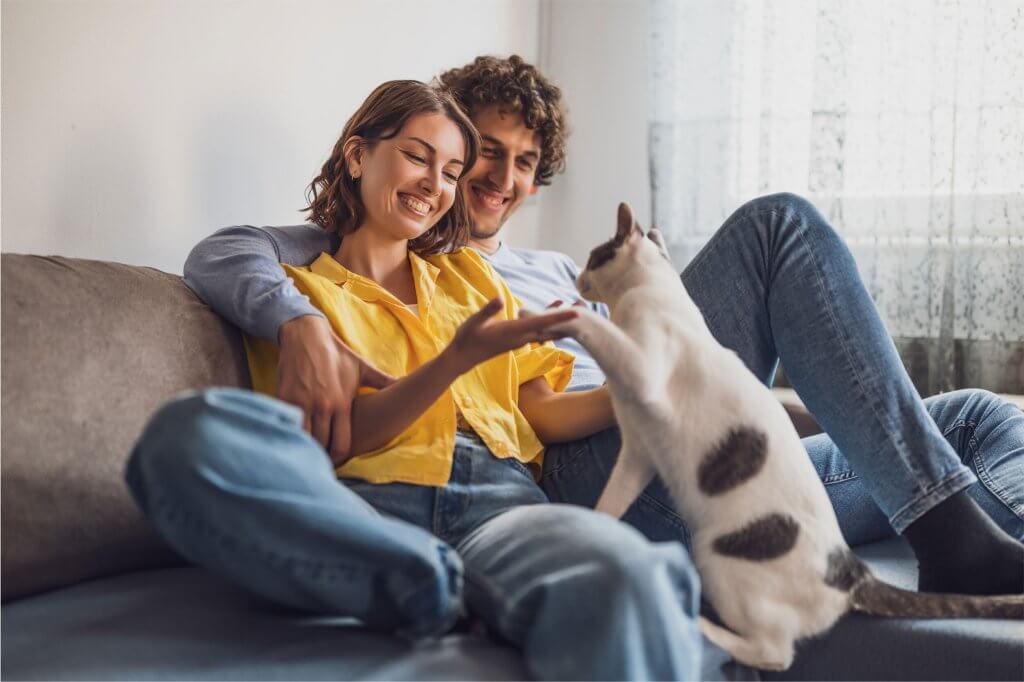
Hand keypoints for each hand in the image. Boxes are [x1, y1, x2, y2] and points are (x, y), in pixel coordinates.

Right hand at [277, 315, 394, 464]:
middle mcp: (322, 406)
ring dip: (305, 446)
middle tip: (320, 462)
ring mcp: (300, 402)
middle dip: (321, 456)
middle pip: (321, 446)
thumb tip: (407, 386)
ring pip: (302, 438)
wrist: (306, 335)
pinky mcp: (283, 397)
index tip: (337, 460)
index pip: (341, 444)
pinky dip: (289, 433)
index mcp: (342, 403)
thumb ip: (384, 382)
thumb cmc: (337, 354)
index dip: (340, 457)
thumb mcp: (363, 368)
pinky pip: (285, 424)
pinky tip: (291, 437)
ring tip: (306, 452)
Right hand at [445, 298, 578, 373]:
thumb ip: (488, 311)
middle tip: (587, 309)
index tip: (576, 313)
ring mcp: (521, 339)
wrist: (464, 357)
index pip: (541, 323)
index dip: (559, 317)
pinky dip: (550, 321)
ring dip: (562, 321)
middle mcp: (521, 337)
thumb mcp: (474, 322)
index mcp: (513, 331)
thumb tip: (499, 299)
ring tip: (578, 308)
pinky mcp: (519, 338)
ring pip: (547, 330)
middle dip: (568, 320)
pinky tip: (556, 309)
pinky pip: (539, 330)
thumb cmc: (467, 338)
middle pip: (551, 329)